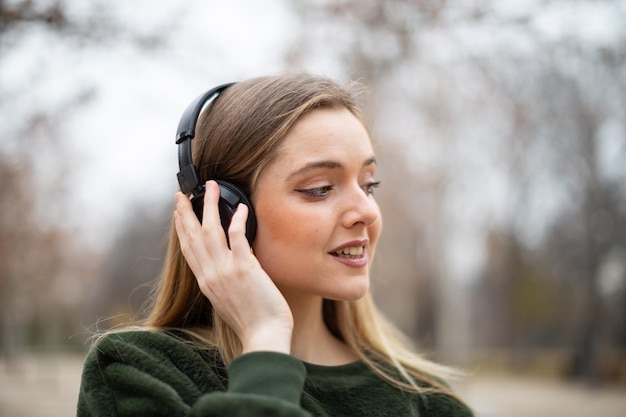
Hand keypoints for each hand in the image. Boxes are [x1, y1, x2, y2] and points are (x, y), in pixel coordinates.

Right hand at [174, 181, 292, 353]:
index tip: (177, 214)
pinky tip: (239, 207)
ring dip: (209, 206)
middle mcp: (211, 274)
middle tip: (181, 194)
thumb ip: (222, 283)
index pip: (188, 250)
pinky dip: (236, 220)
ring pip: (211, 231)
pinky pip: (237, 237)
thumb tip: (225, 270)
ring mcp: (226, 270)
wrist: (264, 337)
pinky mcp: (244, 268)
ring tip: (209, 187)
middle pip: (193, 236)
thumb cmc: (252, 323)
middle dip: (186, 212)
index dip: (181, 229)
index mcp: (206, 283)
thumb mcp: (227, 302)